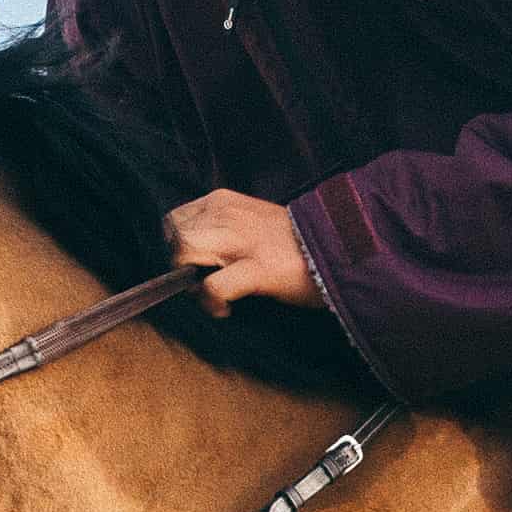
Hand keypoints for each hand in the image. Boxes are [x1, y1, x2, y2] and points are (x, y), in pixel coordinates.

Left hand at [164, 188, 318, 312]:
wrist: (338, 249)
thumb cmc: (294, 243)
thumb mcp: (251, 221)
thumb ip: (223, 228)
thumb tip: (198, 252)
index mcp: (224, 201)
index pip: (175, 218)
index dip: (177, 246)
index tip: (194, 265)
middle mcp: (226, 214)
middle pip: (173, 233)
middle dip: (178, 263)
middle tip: (198, 282)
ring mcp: (240, 240)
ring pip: (184, 251)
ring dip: (189, 280)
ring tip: (210, 294)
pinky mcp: (256, 268)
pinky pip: (213, 287)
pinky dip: (212, 303)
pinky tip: (224, 309)